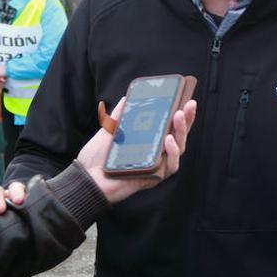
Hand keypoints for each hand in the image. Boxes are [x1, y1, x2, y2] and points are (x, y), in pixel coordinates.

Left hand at [80, 97, 195, 203]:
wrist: (87, 178)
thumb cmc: (97, 158)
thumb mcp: (109, 131)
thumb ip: (119, 116)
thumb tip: (127, 97)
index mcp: (148, 142)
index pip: (169, 127)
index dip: (181, 115)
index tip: (186, 99)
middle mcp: (156, 154)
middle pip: (179, 137)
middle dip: (187, 120)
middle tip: (189, 104)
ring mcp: (156, 166)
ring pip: (178, 150)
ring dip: (182, 132)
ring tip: (178, 116)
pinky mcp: (154, 177)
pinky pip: (170, 166)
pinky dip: (172, 153)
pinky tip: (169, 140)